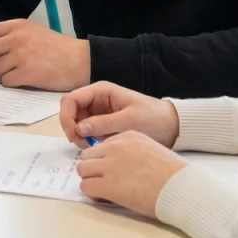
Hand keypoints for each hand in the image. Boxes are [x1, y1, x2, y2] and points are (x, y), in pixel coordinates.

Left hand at [0, 19, 89, 90]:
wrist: (81, 60)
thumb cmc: (57, 48)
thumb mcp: (33, 31)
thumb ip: (11, 35)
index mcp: (17, 25)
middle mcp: (17, 38)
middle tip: (4, 67)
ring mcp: (21, 55)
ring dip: (2, 74)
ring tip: (17, 73)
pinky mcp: (27, 73)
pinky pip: (6, 81)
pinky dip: (12, 83)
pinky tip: (24, 80)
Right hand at [59, 80, 179, 148]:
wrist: (171, 126)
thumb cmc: (153, 118)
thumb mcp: (129, 120)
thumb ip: (103, 123)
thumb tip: (79, 128)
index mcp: (101, 91)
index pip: (71, 99)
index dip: (67, 116)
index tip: (73, 134)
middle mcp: (96, 100)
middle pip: (70, 110)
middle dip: (71, 127)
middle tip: (81, 143)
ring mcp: (98, 112)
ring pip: (76, 122)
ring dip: (78, 135)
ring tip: (89, 146)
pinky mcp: (102, 124)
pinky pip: (86, 130)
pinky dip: (86, 139)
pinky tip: (95, 146)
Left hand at [76, 131, 188, 218]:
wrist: (183, 189)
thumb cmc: (174, 174)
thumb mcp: (152, 150)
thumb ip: (133, 151)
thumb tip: (120, 164)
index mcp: (128, 136)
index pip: (102, 145)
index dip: (104, 159)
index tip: (112, 170)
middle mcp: (116, 147)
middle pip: (88, 155)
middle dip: (93, 168)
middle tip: (104, 180)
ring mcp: (110, 165)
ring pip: (83, 169)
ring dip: (90, 179)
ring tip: (104, 189)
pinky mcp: (108, 185)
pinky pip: (86, 187)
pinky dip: (92, 193)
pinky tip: (105, 197)